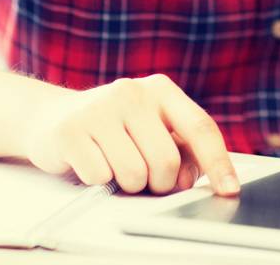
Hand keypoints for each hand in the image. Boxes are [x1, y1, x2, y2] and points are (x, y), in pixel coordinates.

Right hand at [21, 74, 239, 195]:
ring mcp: (99, 108)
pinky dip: (98, 180)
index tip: (229, 189)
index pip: (200, 128)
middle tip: (143, 176)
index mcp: (161, 90)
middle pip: (166, 161)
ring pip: (133, 174)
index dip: (218, 162)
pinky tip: (90, 160)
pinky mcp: (70, 130)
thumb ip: (179, 150)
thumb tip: (189, 178)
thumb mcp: (150, 129)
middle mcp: (132, 92)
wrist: (50, 117)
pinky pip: (100, 177)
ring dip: (126, 184)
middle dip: (158, 183)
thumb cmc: (112, 129)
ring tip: (114, 165)